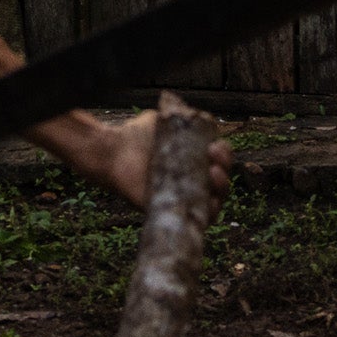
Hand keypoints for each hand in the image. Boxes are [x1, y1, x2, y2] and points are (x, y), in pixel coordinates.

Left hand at [71, 110, 233, 212]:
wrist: (112, 152)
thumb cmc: (134, 137)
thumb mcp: (160, 121)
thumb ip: (179, 118)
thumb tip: (197, 115)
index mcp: (193, 160)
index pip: (218, 161)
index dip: (223, 155)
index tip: (216, 146)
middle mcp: (191, 180)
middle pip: (221, 182)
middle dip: (224, 169)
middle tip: (214, 158)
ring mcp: (183, 198)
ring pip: (214, 201)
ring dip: (221, 189)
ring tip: (213, 173)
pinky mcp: (172, 212)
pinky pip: (198, 221)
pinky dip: (210, 213)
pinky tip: (211, 201)